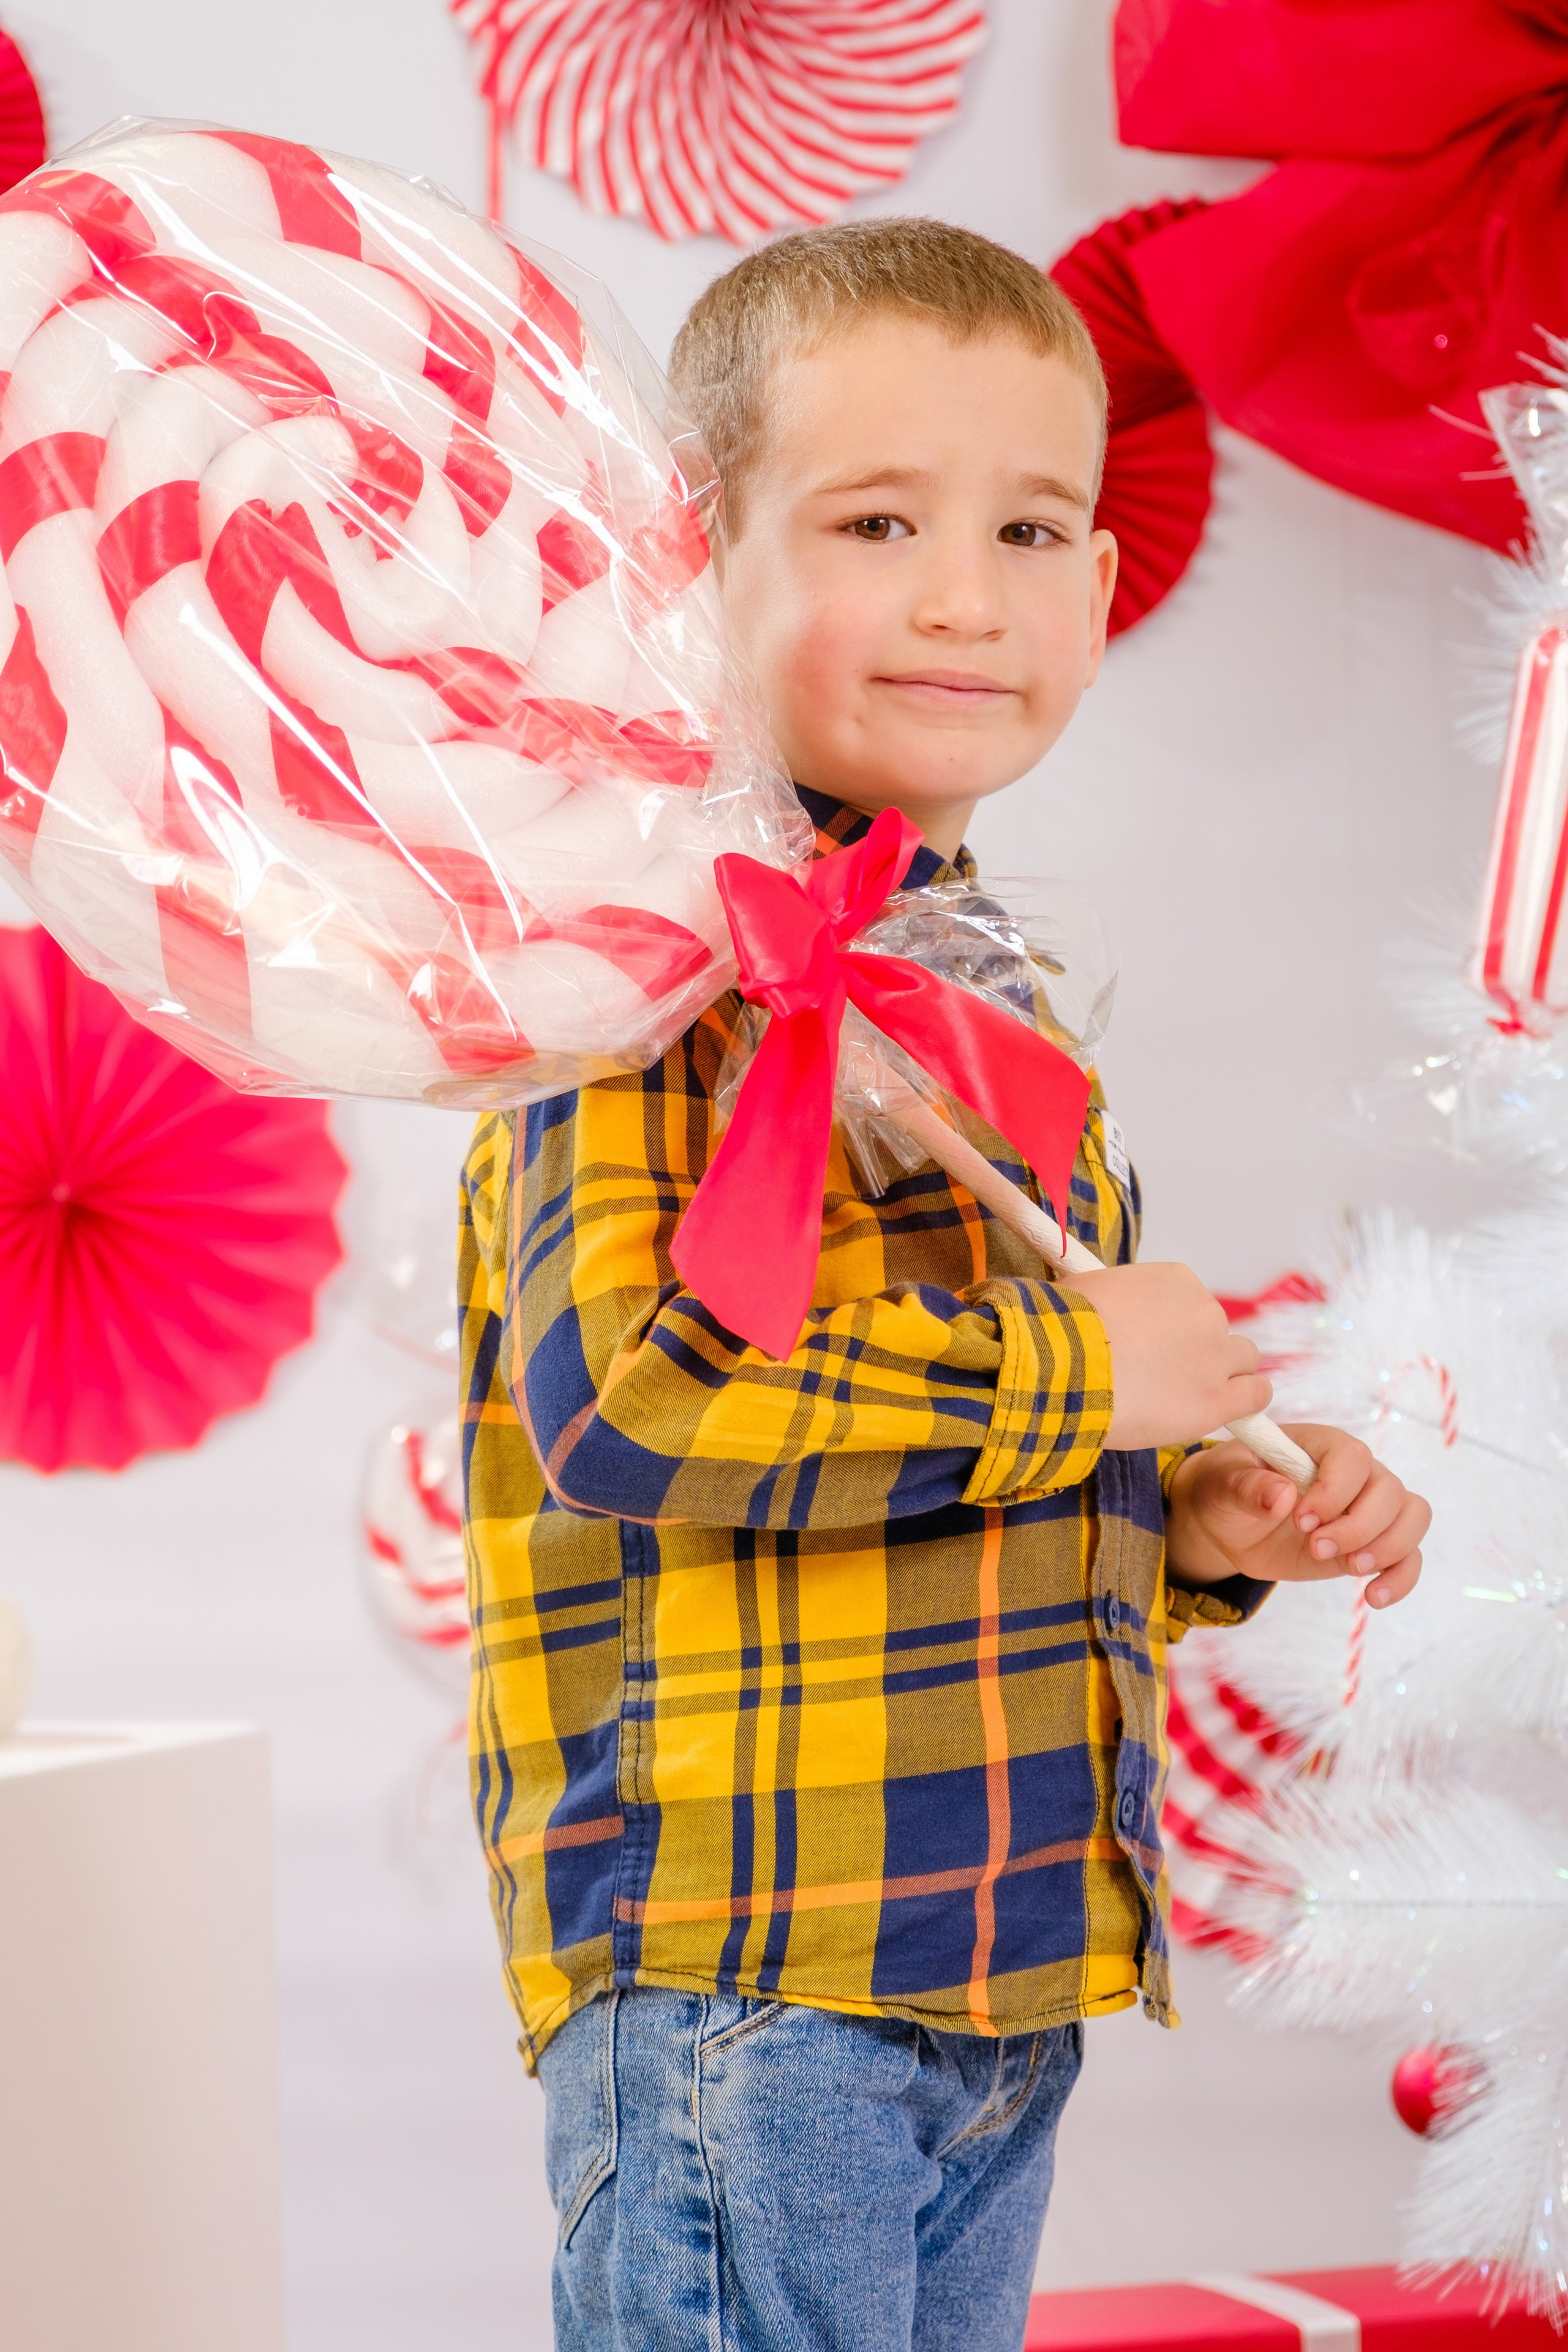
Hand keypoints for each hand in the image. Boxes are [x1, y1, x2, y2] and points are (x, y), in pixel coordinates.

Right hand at [1065, 1261, 1272, 1449]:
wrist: (1064, 1366)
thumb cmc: (1063, 1330)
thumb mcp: (1090, 1291)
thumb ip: (1116, 1300)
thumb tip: (1106, 1313)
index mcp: (1177, 1280)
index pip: (1191, 1305)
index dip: (1174, 1331)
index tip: (1152, 1348)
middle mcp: (1205, 1312)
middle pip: (1218, 1332)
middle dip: (1199, 1352)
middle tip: (1165, 1375)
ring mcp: (1215, 1356)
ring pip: (1243, 1361)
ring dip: (1223, 1375)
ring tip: (1189, 1395)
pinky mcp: (1217, 1399)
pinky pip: (1255, 1395)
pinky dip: (1245, 1401)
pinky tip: (1226, 1409)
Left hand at [1165, 1424, 1429, 1607]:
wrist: (1230, 1524)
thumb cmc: (1227, 1489)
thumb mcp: (1223, 1485)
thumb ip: (1248, 1487)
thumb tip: (1281, 1496)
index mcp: (1319, 1445)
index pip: (1352, 1457)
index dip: (1335, 1491)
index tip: (1300, 1520)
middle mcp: (1354, 1472)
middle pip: (1390, 1490)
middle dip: (1358, 1526)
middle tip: (1314, 1547)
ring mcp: (1367, 1507)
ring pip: (1412, 1516)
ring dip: (1388, 1548)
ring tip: (1348, 1568)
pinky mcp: (1370, 1543)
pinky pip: (1409, 1555)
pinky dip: (1401, 1578)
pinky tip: (1373, 1597)